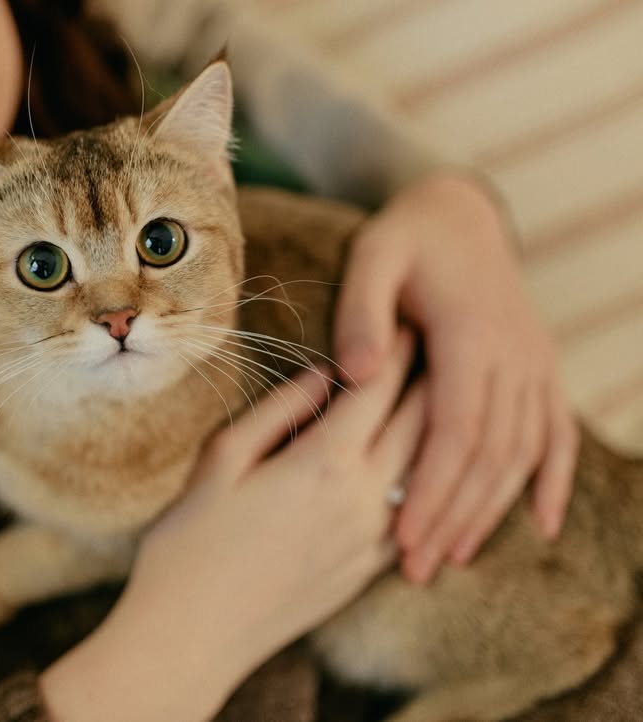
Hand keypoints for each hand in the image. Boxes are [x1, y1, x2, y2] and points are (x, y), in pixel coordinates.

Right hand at [42, 331, 424, 721]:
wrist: (193, 634)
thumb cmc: (191, 542)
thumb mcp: (221, 461)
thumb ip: (278, 412)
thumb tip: (322, 374)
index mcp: (323, 463)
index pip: (378, 390)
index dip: (397, 349)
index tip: (407, 318)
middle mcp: (363, 500)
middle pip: (419, 425)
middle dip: (431, 379)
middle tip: (438, 344)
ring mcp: (372, 541)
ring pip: (427, 471)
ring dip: (437, 430)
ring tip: (438, 397)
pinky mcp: (368, 572)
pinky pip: (414, 514)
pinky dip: (426, 482)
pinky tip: (420, 467)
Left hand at [333, 171, 579, 584]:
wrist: (458, 212)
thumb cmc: (405, 239)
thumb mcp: (371, 257)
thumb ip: (362, 313)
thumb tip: (356, 374)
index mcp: (471, 334)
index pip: (455, 430)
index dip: (432, 488)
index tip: (403, 535)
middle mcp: (514, 355)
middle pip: (489, 454)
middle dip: (452, 514)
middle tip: (415, 565)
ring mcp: (534, 363)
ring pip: (522, 452)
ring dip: (491, 509)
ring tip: (452, 555)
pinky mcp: (539, 369)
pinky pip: (556, 431)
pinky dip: (553, 478)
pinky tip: (541, 523)